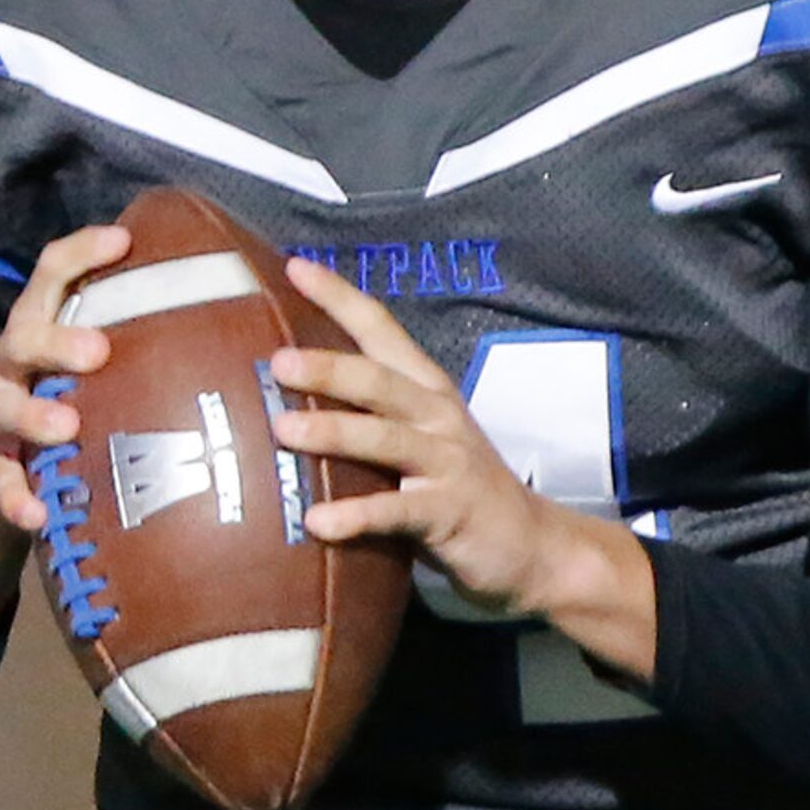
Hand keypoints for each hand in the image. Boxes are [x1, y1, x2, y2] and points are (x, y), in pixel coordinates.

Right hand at [0, 223, 128, 541]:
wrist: (0, 478)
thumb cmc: (71, 401)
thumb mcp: (95, 366)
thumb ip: (141, 340)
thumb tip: (246, 310)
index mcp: (40, 322)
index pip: (53, 272)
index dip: (83, 252)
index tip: (124, 240)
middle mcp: (9, 359)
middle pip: (24, 335)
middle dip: (58, 340)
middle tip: (98, 351)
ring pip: (1, 406)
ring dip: (33, 416)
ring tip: (66, 427)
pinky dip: (14, 496)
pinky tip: (37, 513)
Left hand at [269, 255, 555, 617]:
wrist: (530, 543)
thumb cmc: (456, 485)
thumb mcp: (419, 437)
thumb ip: (367, 416)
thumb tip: (283, 399)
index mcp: (425, 387)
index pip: (380, 328)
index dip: (340, 296)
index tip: (295, 266)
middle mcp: (436, 414)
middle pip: (379, 381)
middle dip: (329, 367)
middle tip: (279, 361)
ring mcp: (446, 462)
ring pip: (385, 438)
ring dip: (334, 432)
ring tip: (283, 432)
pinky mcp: (450, 512)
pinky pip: (397, 512)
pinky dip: (357, 516)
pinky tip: (319, 521)